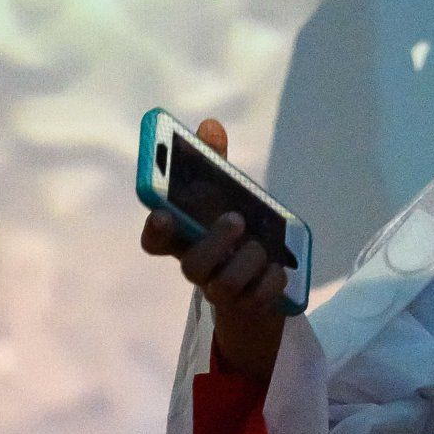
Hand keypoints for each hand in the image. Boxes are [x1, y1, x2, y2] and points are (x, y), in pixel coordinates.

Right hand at [140, 116, 286, 385]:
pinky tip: (278, 268)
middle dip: (213, 243)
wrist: (256, 289)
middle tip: (236, 220)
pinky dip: (271, 282)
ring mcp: (221, 291)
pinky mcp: (247, 307)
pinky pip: (258, 300)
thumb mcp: (223, 195)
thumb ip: (213, 164)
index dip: (155, 230)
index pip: (156, 241)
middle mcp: (198, 268)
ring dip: (247, 262)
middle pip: (191, 266)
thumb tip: (210, 125)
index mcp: (185, 239)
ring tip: (262, 247)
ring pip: (224, 285)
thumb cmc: (231, 235)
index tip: (162, 215)